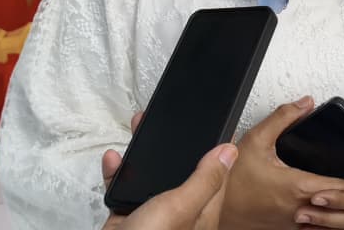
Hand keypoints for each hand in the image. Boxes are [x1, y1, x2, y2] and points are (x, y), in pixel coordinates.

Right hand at [101, 113, 236, 229]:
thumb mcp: (180, 206)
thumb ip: (204, 180)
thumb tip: (228, 152)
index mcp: (201, 213)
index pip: (216, 176)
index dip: (215, 150)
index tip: (214, 125)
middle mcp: (178, 215)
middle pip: (181, 172)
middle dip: (174, 146)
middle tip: (166, 122)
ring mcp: (152, 217)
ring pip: (151, 178)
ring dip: (143, 155)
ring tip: (138, 130)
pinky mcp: (127, 220)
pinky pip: (124, 190)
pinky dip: (118, 174)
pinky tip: (114, 161)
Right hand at [222, 97, 343, 229]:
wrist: (213, 212)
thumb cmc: (231, 183)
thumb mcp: (255, 140)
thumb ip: (282, 118)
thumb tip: (304, 103)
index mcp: (298, 187)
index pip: (342, 185)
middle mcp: (300, 210)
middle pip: (342, 203)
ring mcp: (294, 224)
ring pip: (330, 219)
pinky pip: (315, 226)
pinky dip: (329, 217)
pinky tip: (335, 209)